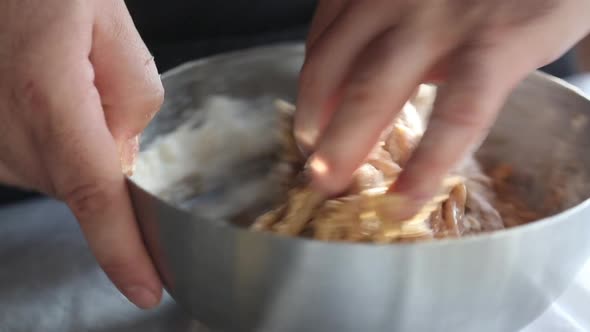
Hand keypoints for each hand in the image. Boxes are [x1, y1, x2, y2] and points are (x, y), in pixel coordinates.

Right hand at [0, 0, 163, 307]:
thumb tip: (123, 157)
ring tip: (68, 82)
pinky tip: (48, 97)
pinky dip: (54, 143)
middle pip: (82, 187)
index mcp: (49, 96)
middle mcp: (5, 128)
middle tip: (102, 92)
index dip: (122, 250)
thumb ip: (132, 100)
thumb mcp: (111, 28)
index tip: (145, 289)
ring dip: (78, 148)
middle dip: (109, 162)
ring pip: (56, 176)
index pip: (96, 195)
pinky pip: (31, 161)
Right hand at [296, 0, 589, 217]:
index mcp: (498, 35)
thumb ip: (538, 72)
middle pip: (375, 90)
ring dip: (314, 105)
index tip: (400, 205)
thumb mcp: (557, 26)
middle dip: (341, 144)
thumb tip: (514, 112)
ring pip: (334, 54)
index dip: (425, 166)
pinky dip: (315, 56)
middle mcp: (437, 14)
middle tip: (323, 183)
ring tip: (308, 140)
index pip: (458, 115)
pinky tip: (315, 82)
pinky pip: (326, 19)